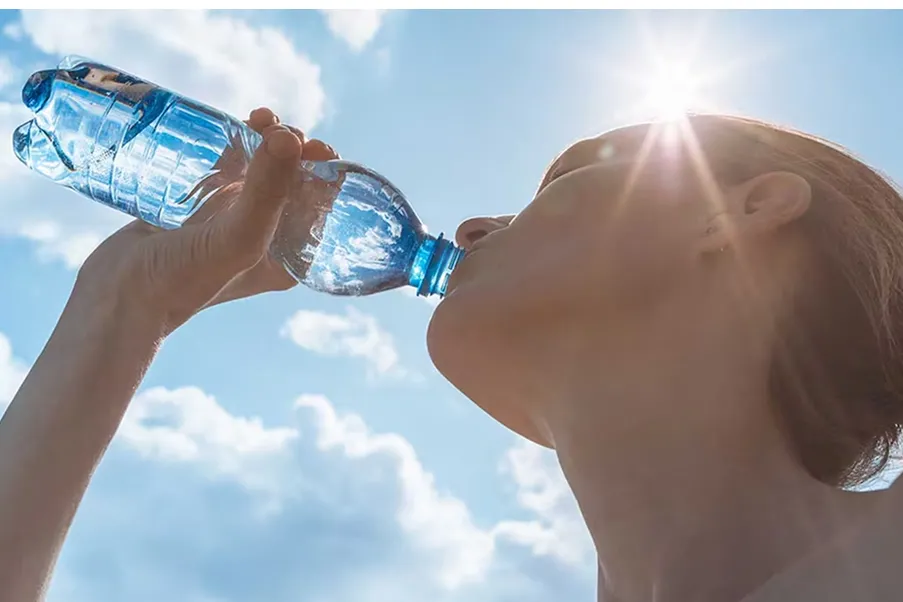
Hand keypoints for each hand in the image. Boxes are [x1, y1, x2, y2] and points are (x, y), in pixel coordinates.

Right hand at [73, 107, 339, 337]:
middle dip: (292, 149)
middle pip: (291, 182)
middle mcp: (264, 238)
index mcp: (287, 256)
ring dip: (265, 140)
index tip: (312, 145)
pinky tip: (233, 124)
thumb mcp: (238, 238)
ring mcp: (229, 220)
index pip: (320, 206)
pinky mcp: (198, 205)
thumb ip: (267, 192)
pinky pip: (225, 167)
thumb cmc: (183, 280)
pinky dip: (232, 143)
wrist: (117, 297)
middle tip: (277, 128)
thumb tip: (291, 137)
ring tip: (259, 117)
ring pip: (258, 169)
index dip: (322, 171)